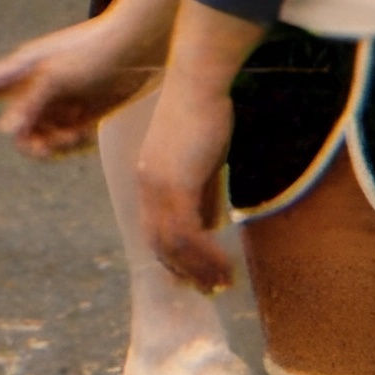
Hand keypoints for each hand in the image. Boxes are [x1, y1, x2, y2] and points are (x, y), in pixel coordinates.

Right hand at [0, 0, 176, 155]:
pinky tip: (88, 133)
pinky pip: (67, 138)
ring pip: (43, 135)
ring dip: (55, 144)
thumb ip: (29, 104)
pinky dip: (73, 142)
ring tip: (77, 137)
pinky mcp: (84, 110)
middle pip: (18, 125)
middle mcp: (38, 85)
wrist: (143, 45)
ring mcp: (61, 99)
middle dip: (29, 140)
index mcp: (25, 68)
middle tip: (47, 149)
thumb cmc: (95, 53)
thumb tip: (4, 132)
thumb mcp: (58, 78)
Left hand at [137, 77, 238, 290]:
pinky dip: (206, 255)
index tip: (197, 278)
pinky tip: (227, 266)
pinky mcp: (175, 182)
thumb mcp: (201, 162)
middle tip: (213, 289)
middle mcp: (147, 185)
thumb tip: (209, 225)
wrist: (199, 84)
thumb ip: (202, 194)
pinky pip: (187, 233)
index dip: (175, 259)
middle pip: (161, 244)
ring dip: (200, 269)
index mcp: (150, 180)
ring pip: (174, 245)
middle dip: (187, 271)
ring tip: (225, 283)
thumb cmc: (205, 116)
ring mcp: (158, 185)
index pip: (155, 231)